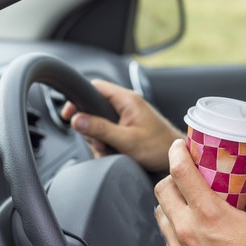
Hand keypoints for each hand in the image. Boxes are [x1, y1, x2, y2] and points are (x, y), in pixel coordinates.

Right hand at [61, 79, 183, 171]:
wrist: (176, 158)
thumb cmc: (159, 147)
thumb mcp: (126, 140)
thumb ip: (101, 129)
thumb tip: (77, 119)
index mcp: (126, 99)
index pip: (94, 87)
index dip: (78, 99)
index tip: (69, 115)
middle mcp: (126, 104)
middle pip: (94, 108)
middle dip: (91, 128)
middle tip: (100, 143)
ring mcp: (127, 116)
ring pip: (99, 123)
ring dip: (99, 139)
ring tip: (110, 150)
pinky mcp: (128, 127)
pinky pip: (108, 132)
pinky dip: (106, 143)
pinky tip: (113, 153)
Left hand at [154, 139, 245, 245]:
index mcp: (210, 215)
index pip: (180, 172)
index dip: (176, 152)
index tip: (180, 146)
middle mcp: (187, 231)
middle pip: (162, 188)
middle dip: (173, 175)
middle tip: (188, 174)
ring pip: (160, 213)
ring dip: (172, 201)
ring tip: (190, 202)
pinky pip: (166, 238)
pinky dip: (176, 227)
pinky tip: (195, 230)